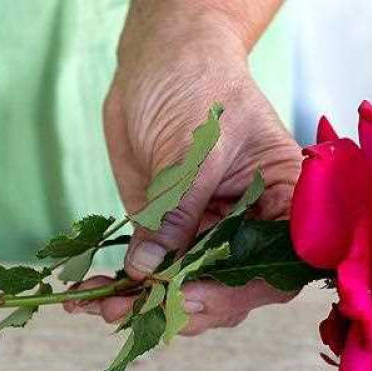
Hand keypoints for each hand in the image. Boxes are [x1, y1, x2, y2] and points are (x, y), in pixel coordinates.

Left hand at [68, 2, 300, 334]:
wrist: (159, 63)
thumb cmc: (198, 86)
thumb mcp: (193, 145)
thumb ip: (177, 210)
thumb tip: (148, 270)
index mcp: (282, 202)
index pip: (277, 266)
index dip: (238, 292)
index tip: (190, 297)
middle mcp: (249, 227)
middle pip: (229, 291)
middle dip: (181, 305)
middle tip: (136, 306)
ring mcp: (207, 235)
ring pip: (186, 291)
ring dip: (145, 306)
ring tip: (104, 306)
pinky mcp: (166, 235)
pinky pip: (150, 274)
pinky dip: (122, 290)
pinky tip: (90, 297)